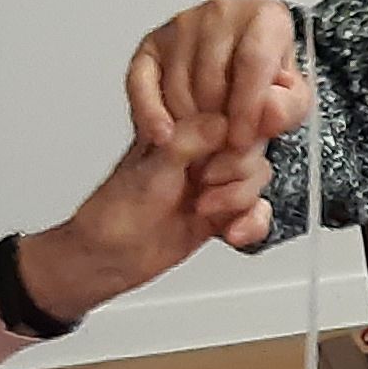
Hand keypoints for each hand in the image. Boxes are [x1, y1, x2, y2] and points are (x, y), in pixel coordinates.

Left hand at [13, 132, 279, 328]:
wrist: (108, 258)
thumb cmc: (115, 211)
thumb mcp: (152, 166)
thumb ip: (190, 139)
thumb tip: (226, 121)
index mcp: (183, 126)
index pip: (231, 110)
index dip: (238, 128)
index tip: (229, 145)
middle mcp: (203, 150)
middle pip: (253, 145)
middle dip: (236, 169)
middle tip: (204, 182)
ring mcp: (216, 181)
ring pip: (258, 177)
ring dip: (238, 198)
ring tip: (204, 208)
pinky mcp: (224, 212)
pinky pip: (258, 211)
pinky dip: (251, 223)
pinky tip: (230, 233)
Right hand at [127, 0, 311, 159]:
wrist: (241, 70)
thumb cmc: (266, 81)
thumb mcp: (292, 99)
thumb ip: (288, 108)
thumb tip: (266, 111)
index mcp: (264, 16)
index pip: (253, 61)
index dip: (246, 109)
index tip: (240, 141)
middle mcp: (222, 11)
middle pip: (212, 79)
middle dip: (216, 124)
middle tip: (222, 149)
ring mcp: (183, 25)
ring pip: (179, 86)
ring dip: (188, 125)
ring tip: (202, 145)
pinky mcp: (152, 44)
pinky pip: (141, 83)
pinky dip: (150, 114)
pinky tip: (163, 136)